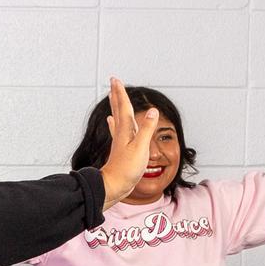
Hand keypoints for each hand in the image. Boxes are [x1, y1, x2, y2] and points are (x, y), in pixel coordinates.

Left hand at [96, 78, 161, 208]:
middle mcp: (121, 133)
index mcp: (126, 130)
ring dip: (116, 105)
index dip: (120, 92)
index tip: (115, 79)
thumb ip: (147, 128)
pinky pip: (118, 129)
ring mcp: (120, 140)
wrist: (114, 186)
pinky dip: (115, 122)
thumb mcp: (141, 148)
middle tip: (113, 82)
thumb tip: (152, 110)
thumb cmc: (127, 169)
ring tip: (112, 96)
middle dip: (116, 94)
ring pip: (118, 117)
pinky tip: (111, 120)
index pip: (123, 107)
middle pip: (118, 109)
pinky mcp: (120, 148)